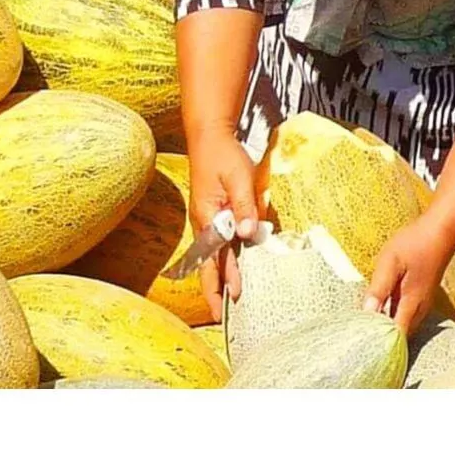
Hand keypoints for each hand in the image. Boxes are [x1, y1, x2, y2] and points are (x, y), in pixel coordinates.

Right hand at [188, 129, 266, 321]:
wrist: (209, 137)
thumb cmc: (223, 156)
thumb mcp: (238, 178)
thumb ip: (244, 207)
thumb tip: (249, 235)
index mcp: (207, 218)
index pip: (213, 259)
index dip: (221, 282)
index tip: (228, 304)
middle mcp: (204, 223)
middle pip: (209, 264)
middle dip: (216, 289)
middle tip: (223, 316)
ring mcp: (208, 220)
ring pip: (215, 255)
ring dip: (223, 276)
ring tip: (232, 297)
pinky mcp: (216, 214)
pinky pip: (221, 242)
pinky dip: (227, 258)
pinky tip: (236, 266)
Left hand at [363, 215, 454, 337]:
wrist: (440, 232)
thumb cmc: (414, 244)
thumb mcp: (390, 262)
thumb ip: (379, 288)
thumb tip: (367, 312)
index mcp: (411, 304)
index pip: (396, 336)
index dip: (380, 343)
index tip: (362, 342)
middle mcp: (419, 309)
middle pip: (400, 334)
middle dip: (382, 338)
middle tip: (360, 338)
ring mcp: (422, 303)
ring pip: (404, 325)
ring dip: (387, 328)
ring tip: (366, 328)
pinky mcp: (421, 296)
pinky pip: (406, 315)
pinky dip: (393, 317)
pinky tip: (380, 311)